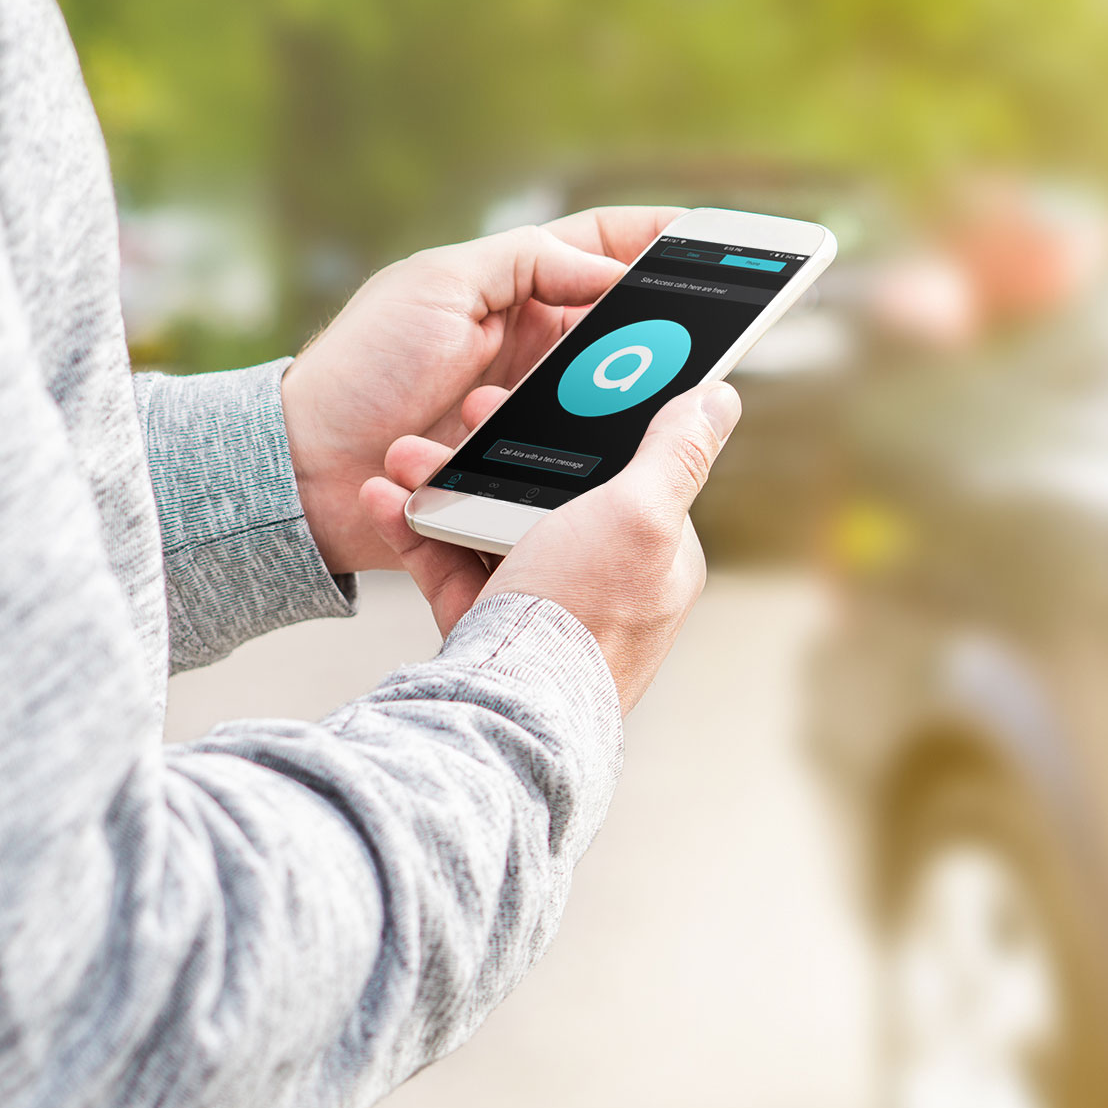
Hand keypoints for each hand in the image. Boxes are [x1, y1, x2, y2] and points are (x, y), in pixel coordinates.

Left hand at [281, 206, 683, 572]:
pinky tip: (625, 444)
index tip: (710, 238)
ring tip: (658, 384)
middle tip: (715, 323)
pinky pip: (582, 450)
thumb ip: (525, 263)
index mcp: (510, 290)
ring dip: (627, 388)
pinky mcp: (527, 462)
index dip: (654, 240)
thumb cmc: (362, 369)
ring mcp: (532, 405)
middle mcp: (529, 345)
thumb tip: (608, 271)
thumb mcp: (438, 286)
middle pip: (621, 324)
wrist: (308, 470)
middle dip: (665, 321)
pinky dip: (602, 445)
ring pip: (611, 391)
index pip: (599, 251)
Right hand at [359, 382, 741, 712]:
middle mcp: (607, 584)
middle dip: (500, 452)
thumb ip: (677, 454)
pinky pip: (451, 567)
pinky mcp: (491, 631)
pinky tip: (386, 498)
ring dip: (446, 482)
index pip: (630, 476)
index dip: (585, 431)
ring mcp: (547, 610)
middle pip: (552, 496)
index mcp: (657, 558)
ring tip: (407, 455)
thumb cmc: (584, 614)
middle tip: (467, 415)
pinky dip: (417, 529)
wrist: (508, 713)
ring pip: (493, 526)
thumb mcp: (641, 515)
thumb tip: (721, 400)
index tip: (542, 394)